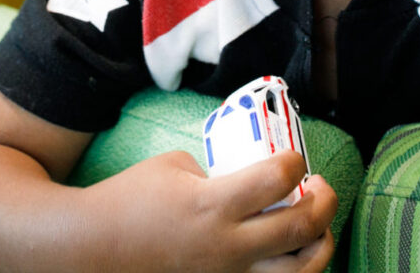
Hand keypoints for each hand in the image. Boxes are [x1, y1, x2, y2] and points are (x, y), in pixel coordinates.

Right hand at [84, 150, 335, 272]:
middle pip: (302, 227)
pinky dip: (291, 270)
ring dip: (320, 245)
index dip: (296, 161)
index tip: (294, 158)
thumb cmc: (129, 200)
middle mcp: (227, 246)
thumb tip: (246, 182)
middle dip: (324, 201)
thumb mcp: (173, 167)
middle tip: (319, 186)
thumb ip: (218, 173)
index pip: (278, 179)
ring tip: (315, 227)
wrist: (94, 248)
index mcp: (213, 204)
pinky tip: (289, 255)